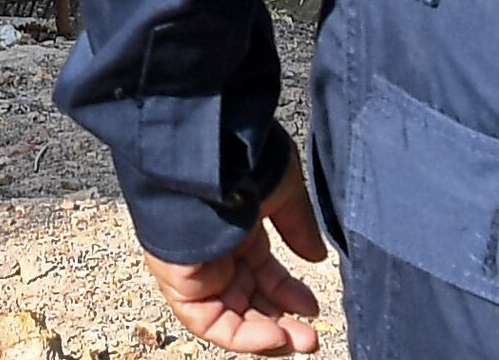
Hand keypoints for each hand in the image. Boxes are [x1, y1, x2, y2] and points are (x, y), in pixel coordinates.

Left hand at [141, 170, 327, 352]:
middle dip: (282, 320)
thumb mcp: (282, 192)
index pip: (263, 272)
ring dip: (268, 335)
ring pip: (232, 316)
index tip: (313, 308)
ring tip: (301, 342)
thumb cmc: (241, 162)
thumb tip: (317, 258)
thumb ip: (299, 227)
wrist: (203, 157)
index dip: (288, 292)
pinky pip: (211, 322)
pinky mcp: (181, 284)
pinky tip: (275, 337)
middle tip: (311, 338)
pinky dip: (243, 336)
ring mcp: (197, 269)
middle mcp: (215, 251)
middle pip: (249, 299)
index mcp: (237, 227)